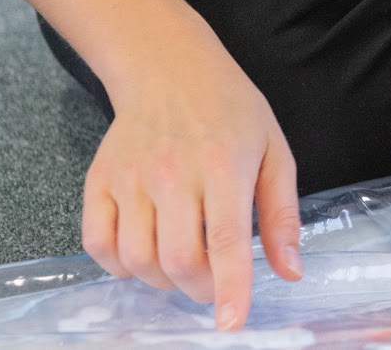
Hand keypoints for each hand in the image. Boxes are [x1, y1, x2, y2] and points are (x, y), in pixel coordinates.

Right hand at [80, 51, 303, 329]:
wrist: (169, 67)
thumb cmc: (230, 110)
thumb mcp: (274, 151)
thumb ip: (281, 215)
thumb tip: (291, 271)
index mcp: (223, 163)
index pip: (225, 239)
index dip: (230, 288)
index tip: (232, 324)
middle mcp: (172, 172)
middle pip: (179, 260)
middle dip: (201, 289)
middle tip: (215, 281)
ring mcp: (130, 177)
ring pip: (138, 259)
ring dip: (163, 280)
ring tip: (183, 263)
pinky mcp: (100, 180)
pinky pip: (99, 244)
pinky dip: (120, 266)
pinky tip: (145, 253)